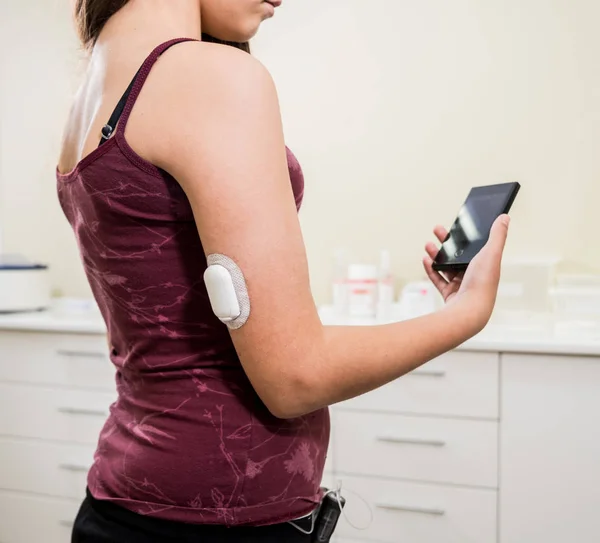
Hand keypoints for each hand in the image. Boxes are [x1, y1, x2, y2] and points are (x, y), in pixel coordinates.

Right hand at [422, 215, 510, 331]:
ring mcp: (462, 286)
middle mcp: (475, 276)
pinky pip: (438, 279)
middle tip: (437, 230)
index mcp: (486, 265)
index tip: (456, 225)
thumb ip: (497, 235)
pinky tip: (425, 259)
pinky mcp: (450, 295)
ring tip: (428, 245)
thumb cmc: (482, 283)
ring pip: (447, 267)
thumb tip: (505, 217)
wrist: (469, 310)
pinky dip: (431, 269)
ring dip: (437, 254)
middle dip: (447, 242)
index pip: (475, 246)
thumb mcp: (490, 253)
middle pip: (459, 255)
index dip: (465, 235)